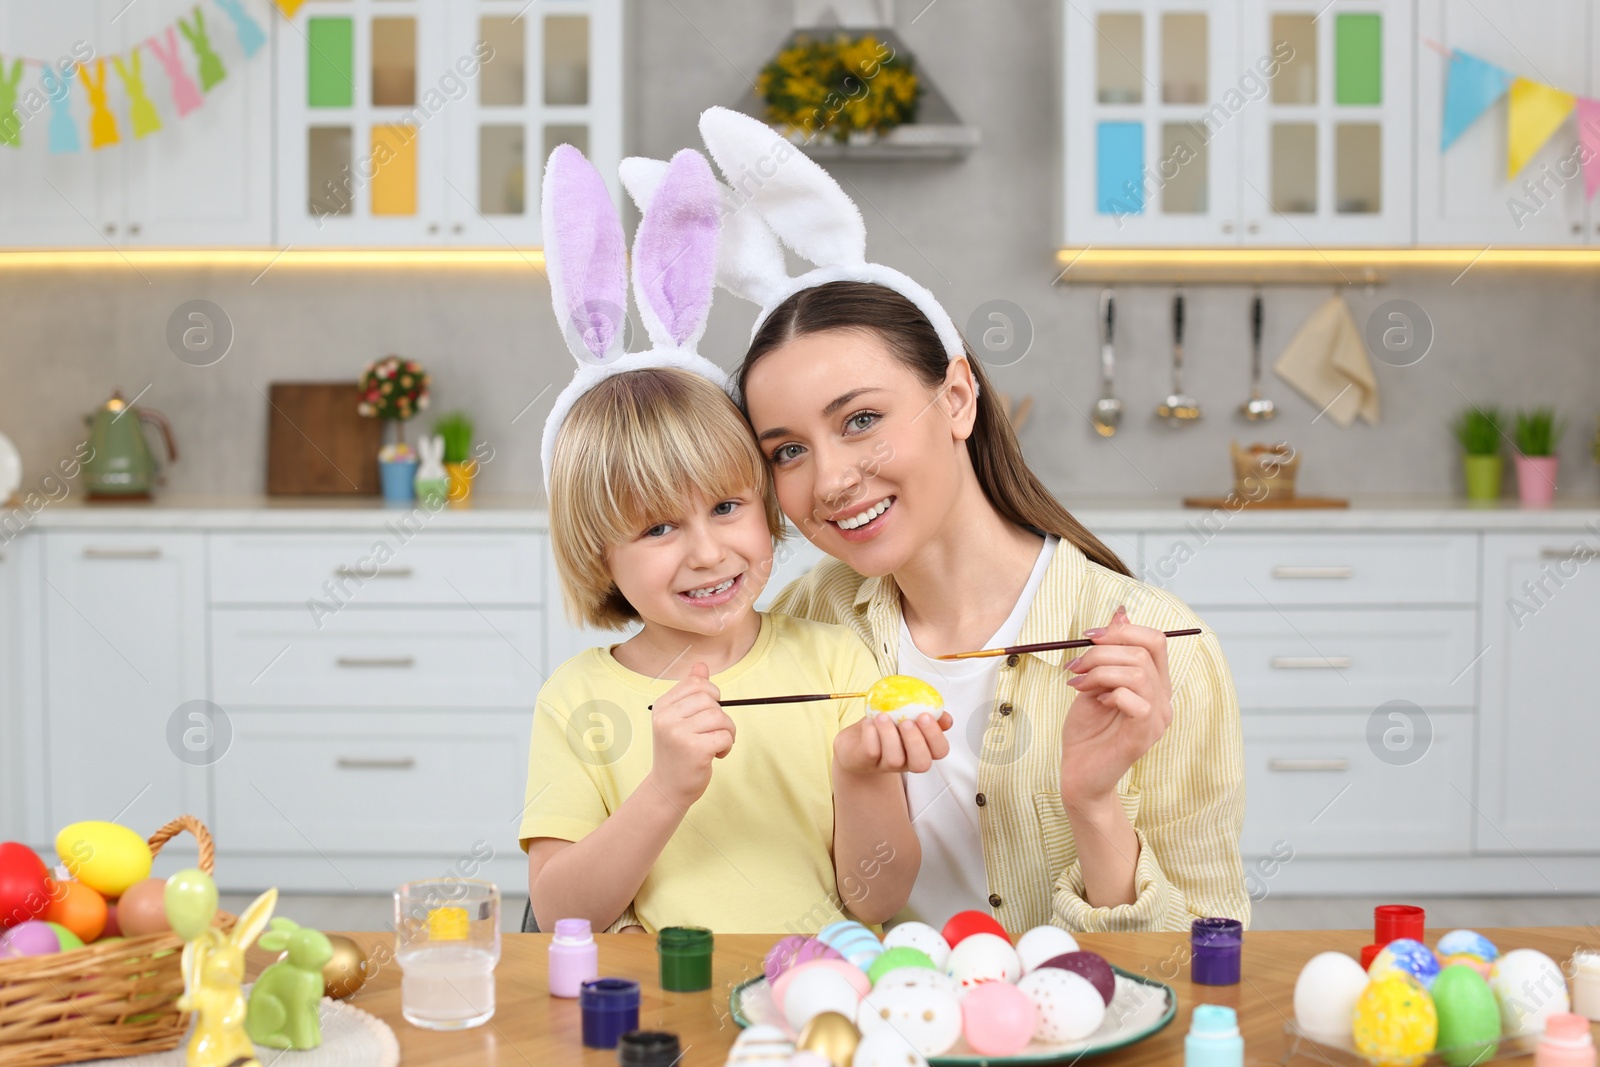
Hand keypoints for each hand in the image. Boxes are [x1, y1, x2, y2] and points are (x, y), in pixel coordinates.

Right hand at [645, 662, 735, 807]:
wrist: (668, 788)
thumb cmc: (677, 752)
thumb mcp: (679, 720)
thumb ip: (690, 692)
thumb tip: (701, 665)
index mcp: (662, 707)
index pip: (697, 684)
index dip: (712, 696)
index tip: (708, 713)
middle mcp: (666, 718)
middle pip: (710, 699)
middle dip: (721, 715)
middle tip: (715, 732)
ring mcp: (678, 734)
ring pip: (720, 717)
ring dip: (727, 732)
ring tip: (718, 744)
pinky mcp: (694, 750)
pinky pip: (725, 736)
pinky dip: (727, 745)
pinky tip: (716, 755)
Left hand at [834, 710, 952, 776]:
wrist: (853, 743)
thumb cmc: (883, 728)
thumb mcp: (906, 717)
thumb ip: (925, 714)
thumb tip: (945, 718)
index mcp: (920, 749)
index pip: (939, 751)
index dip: (936, 735)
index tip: (926, 715)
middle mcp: (906, 761)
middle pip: (922, 763)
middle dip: (916, 741)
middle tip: (907, 721)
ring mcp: (886, 765)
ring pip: (895, 759)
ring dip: (889, 734)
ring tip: (882, 716)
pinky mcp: (866, 762)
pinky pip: (872, 751)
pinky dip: (871, 733)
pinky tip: (869, 722)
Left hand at [1059, 605, 1174, 807]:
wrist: (1078, 774)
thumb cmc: (1087, 732)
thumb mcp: (1095, 682)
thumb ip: (1110, 652)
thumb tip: (1121, 612)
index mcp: (1155, 684)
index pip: (1155, 641)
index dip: (1122, 630)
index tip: (1088, 636)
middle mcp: (1163, 700)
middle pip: (1144, 652)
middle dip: (1102, 652)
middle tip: (1075, 666)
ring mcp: (1157, 719)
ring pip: (1138, 673)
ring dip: (1100, 671)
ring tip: (1079, 684)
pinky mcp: (1143, 736)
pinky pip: (1135, 700)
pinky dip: (1109, 694)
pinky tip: (1096, 703)